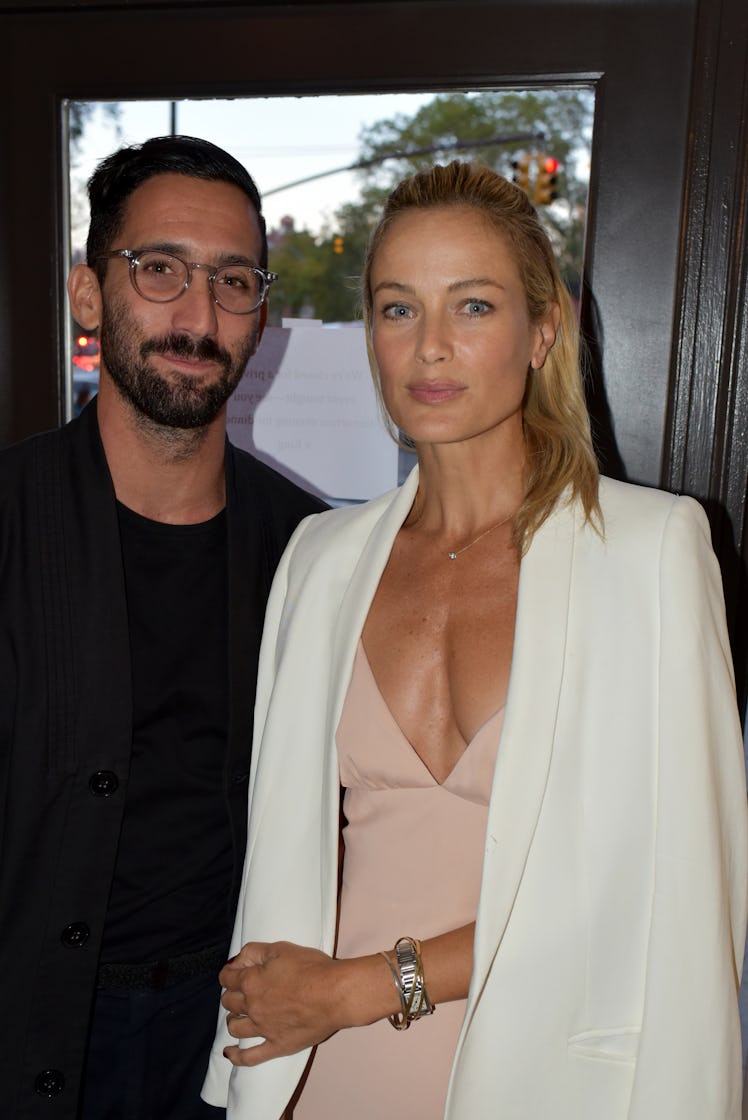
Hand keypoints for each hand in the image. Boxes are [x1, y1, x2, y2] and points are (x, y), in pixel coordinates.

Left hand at [220, 941, 349, 1066]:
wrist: (334, 994)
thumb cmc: (311, 968)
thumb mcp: (280, 948)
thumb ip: (254, 952)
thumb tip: (236, 961)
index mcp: (251, 981)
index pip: (226, 978)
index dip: (228, 973)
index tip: (233, 973)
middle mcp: (252, 1006)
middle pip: (229, 1002)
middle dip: (231, 995)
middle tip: (240, 992)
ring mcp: (262, 1029)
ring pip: (235, 1028)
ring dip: (233, 1020)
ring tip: (238, 1016)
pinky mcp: (276, 1046)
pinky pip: (249, 1057)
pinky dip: (236, 1056)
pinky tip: (229, 1053)